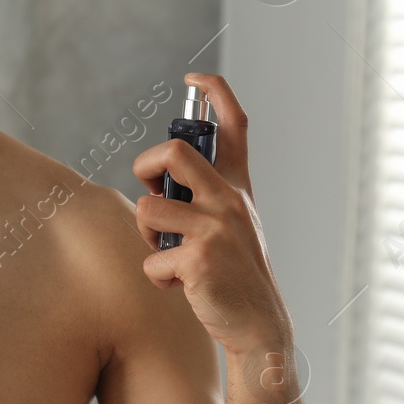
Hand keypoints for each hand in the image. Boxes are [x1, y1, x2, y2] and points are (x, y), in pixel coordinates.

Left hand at [132, 72, 293, 356]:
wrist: (258, 325)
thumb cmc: (234, 275)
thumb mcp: (232, 226)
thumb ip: (204, 199)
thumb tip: (156, 183)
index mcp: (238, 187)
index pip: (235, 124)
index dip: (215, 91)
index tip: (195, 78)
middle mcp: (230, 200)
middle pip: (172, 151)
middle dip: (145, 167)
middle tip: (152, 193)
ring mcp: (216, 227)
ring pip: (148, 210)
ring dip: (147, 237)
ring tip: (167, 254)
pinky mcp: (199, 258)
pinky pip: (152, 258)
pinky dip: (157, 276)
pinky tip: (181, 287)